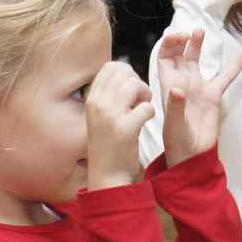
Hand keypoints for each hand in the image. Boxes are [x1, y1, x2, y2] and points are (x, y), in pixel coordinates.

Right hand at [84, 60, 156, 189]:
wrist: (106, 175)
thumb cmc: (108, 143)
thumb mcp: (99, 115)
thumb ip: (108, 94)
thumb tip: (123, 69)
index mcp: (91, 99)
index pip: (110, 67)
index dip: (126, 73)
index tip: (130, 90)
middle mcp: (98, 105)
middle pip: (125, 72)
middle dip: (138, 82)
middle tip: (139, 100)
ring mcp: (110, 117)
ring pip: (135, 85)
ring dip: (146, 95)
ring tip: (143, 110)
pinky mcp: (125, 130)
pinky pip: (146, 107)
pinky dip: (150, 113)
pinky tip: (145, 122)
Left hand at [154, 29, 241, 166]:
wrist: (192, 155)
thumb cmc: (177, 141)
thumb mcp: (174, 124)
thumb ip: (175, 106)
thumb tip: (177, 89)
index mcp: (169, 85)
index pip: (165, 58)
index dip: (169, 45)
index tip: (178, 37)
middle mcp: (182, 83)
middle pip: (179, 55)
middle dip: (181, 41)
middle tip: (190, 33)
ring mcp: (198, 87)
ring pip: (196, 60)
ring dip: (197, 45)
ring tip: (200, 31)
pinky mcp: (213, 95)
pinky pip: (225, 77)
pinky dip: (234, 66)